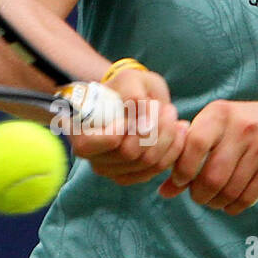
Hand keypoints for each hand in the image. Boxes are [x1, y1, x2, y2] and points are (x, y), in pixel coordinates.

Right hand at [69, 67, 188, 185]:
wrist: (132, 100)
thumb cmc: (127, 88)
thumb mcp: (130, 80)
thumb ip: (135, 97)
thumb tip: (145, 126)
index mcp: (79, 131)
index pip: (102, 142)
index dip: (125, 128)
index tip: (142, 105)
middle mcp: (91, 156)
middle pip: (130, 153)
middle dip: (156, 128)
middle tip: (168, 108)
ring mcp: (110, 170)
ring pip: (147, 162)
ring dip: (168, 137)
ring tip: (172, 115)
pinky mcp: (130, 176)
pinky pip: (157, 169)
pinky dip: (173, 149)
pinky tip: (178, 130)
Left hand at [158, 100, 257, 212]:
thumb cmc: (239, 133)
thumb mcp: (214, 133)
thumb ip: (186, 157)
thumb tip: (164, 192)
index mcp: (220, 113)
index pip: (194, 144)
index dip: (183, 169)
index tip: (181, 181)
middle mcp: (243, 126)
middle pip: (212, 176)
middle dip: (200, 194)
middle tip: (199, 196)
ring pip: (230, 190)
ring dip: (217, 203)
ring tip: (215, 200)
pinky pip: (248, 197)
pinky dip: (234, 207)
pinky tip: (231, 203)